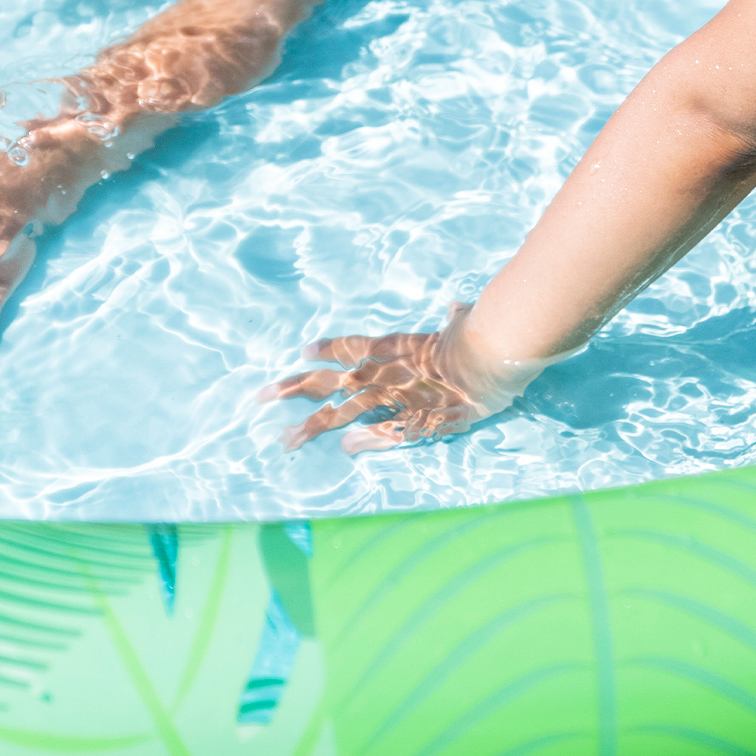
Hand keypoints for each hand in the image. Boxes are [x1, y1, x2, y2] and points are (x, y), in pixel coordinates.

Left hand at [262, 305, 537, 453]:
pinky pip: (384, 433)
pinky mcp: (417, 419)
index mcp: (400, 346)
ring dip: (313, 426)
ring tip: (285, 439)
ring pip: (346, 413)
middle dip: (296, 387)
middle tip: (262, 395)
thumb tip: (455, 307)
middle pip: (333, 381)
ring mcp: (398, 397)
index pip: (355, 347)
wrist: (493, 355)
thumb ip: (456, 317)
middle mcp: (389, 370)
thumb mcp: (464, 322)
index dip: (328, 350)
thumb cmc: (481, 331)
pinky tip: (341, 449)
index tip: (303, 351)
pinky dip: (363, 441)